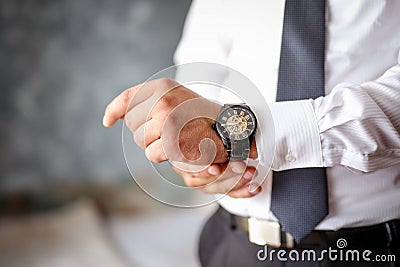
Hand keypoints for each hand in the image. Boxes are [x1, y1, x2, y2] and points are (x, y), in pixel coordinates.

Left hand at [103, 78, 258, 197]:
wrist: (228, 128)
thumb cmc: (198, 114)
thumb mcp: (172, 96)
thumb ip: (141, 101)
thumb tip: (107, 119)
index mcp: (161, 87)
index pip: (127, 100)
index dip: (115, 111)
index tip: (108, 121)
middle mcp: (162, 101)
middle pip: (131, 124)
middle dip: (145, 130)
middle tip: (168, 128)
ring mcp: (167, 122)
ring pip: (140, 142)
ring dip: (155, 144)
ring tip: (176, 137)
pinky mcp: (172, 143)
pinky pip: (152, 154)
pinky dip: (163, 156)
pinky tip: (179, 148)